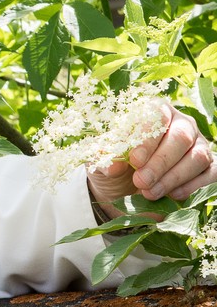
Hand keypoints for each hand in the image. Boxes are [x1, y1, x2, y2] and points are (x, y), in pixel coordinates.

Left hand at [87, 103, 215, 220]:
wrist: (125, 190)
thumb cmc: (115, 166)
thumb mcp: (100, 161)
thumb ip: (104, 158)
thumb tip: (116, 164)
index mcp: (153, 111)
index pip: (156, 115)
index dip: (147, 138)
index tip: (135, 160)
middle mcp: (180, 123)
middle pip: (181, 137)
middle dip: (161, 162)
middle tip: (141, 181)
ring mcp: (198, 145)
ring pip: (198, 156)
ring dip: (174, 177)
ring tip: (150, 192)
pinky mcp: (210, 166)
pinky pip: (212, 174)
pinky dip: (192, 187)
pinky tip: (172, 195)